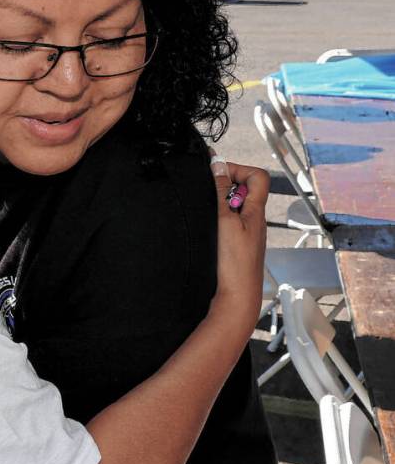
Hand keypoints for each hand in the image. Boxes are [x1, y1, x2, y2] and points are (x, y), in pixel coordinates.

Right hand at [208, 152, 268, 329]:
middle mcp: (253, 220)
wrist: (236, 298)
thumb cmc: (235, 265)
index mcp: (256, 211)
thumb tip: (218, 165)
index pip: (258, 175)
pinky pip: (228, 222)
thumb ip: (221, 192)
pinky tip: (206, 229)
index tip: (217, 174)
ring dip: (217, 204)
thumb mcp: (225, 221)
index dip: (238, 169)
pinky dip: (216, 220)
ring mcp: (245, 233)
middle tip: (207, 195)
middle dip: (223, 186)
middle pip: (244, 189)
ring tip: (206, 214)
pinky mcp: (235, 245)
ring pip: (234, 206)